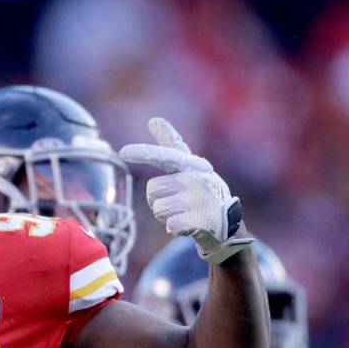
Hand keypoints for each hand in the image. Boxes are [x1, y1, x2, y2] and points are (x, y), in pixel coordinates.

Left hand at [119, 118, 252, 263]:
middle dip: (159, 199)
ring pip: (158, 209)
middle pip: (152, 189)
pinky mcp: (202, 220)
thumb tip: (154, 119)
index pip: (166, 155)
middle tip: (178, 202)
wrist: (225, 220)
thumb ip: (171, 144)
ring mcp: (200, 199)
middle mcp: (197, 178)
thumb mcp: (188, 166)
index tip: (123, 152)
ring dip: (167, 216)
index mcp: (191, 164)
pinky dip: (176, 228)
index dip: (144, 153)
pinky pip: (170, 225)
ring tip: (185, 212)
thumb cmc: (200, 190)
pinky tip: (191, 224)